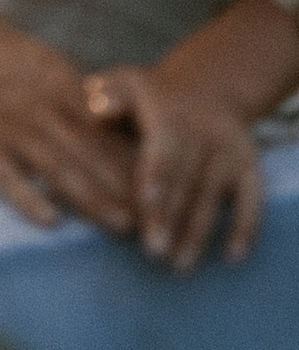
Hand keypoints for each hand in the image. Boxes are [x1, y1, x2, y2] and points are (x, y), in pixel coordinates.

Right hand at [0, 7, 139, 234]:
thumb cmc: (0, 49)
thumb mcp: (48, 62)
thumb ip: (79, 96)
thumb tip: (115, 129)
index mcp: (59, 85)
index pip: (106, 130)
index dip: (133, 160)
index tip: (159, 187)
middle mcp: (39, 109)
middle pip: (90, 155)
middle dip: (124, 189)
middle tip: (153, 219)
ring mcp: (9, 129)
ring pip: (58, 170)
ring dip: (92, 200)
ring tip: (120, 225)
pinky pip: (8, 178)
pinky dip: (29, 200)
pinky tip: (51, 221)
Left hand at [85, 62, 264, 269]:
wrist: (207, 88)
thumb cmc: (152, 96)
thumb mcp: (129, 83)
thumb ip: (109, 96)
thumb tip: (96, 110)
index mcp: (170, 118)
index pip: (162, 154)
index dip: (155, 182)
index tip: (143, 209)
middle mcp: (204, 134)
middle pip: (186, 181)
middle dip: (170, 217)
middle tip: (154, 252)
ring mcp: (230, 152)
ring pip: (213, 196)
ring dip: (198, 232)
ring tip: (180, 265)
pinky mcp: (251, 167)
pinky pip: (252, 200)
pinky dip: (245, 228)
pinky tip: (232, 257)